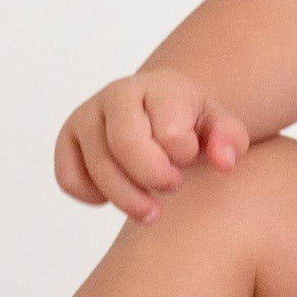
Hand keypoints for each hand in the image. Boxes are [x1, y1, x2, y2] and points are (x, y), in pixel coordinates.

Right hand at [53, 69, 250, 223]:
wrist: (162, 117)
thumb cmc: (192, 125)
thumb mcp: (220, 127)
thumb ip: (230, 140)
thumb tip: (225, 162)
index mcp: (159, 86)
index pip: (168, 131)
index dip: (183, 156)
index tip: (191, 159)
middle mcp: (117, 94)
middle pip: (125, 143)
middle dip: (152, 177)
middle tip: (172, 187)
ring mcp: (87, 116)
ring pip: (97, 166)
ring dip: (127, 198)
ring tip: (152, 211)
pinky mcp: (66, 141)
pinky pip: (70, 178)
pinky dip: (93, 196)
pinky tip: (120, 194)